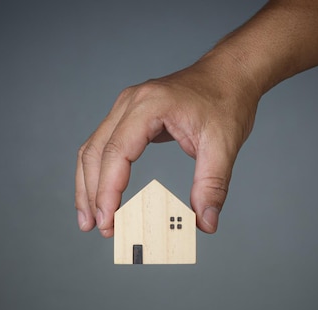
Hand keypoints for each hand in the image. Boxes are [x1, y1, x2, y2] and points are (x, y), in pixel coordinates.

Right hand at [75, 55, 260, 236]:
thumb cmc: (226, 101)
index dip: (108, 190)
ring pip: (92, 149)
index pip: (116, 152)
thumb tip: (205, 223)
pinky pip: (103, 145)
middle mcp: (130, 103)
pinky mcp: (129, 116)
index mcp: (149, 105)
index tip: (108, 220)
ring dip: (88, 185)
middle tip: (99, 228)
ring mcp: (126, 108)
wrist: (230, 73)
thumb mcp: (225, 145)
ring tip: (90, 220)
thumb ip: (212, 185)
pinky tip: (101, 196)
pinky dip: (98, 173)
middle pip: (95, 152)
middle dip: (92, 193)